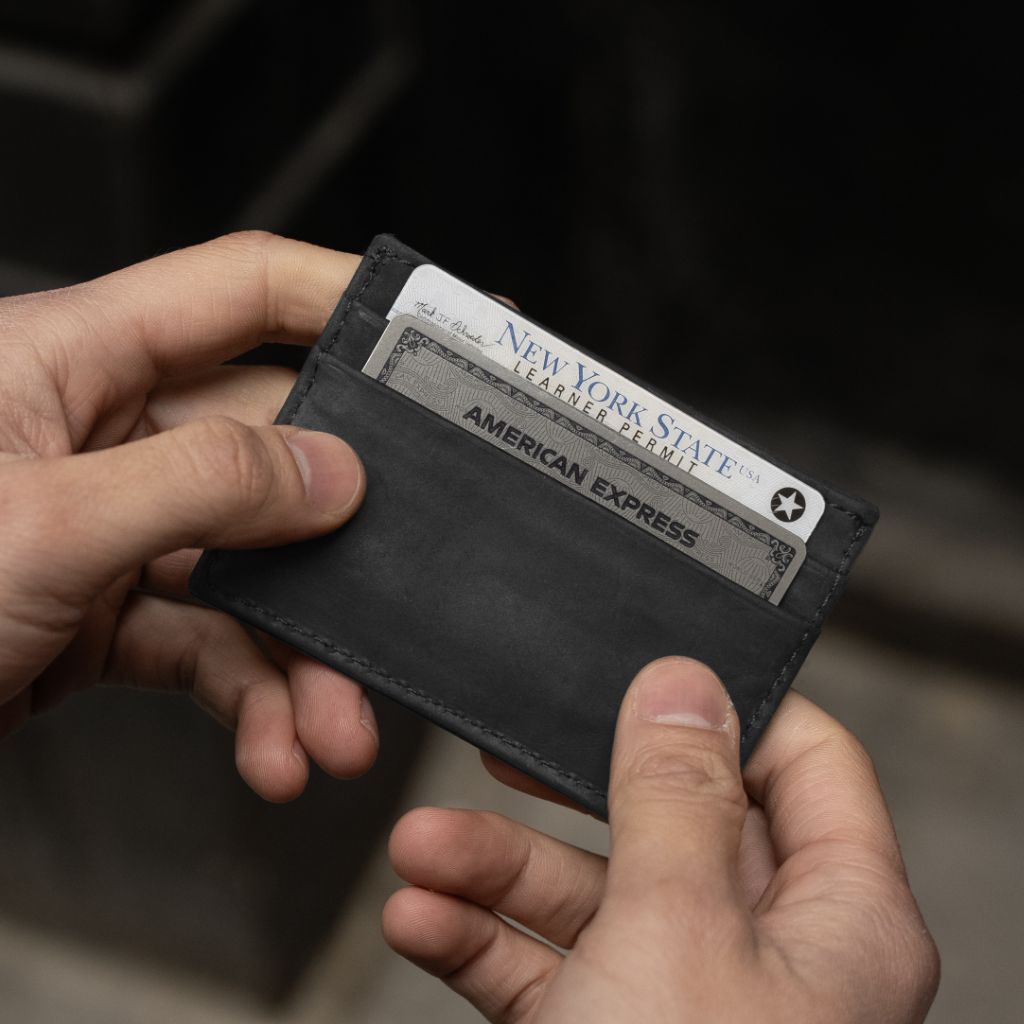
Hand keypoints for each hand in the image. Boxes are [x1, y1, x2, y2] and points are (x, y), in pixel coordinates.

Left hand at [0, 231, 378, 800]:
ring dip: (301, 660)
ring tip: (333, 731)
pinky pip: (207, 646)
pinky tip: (273, 750)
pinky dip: (249, 701)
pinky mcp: (106, 612)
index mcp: (74, 361)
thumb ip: (201, 484)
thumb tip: (332, 473)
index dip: (344, 298)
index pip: (240, 291)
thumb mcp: (43, 523)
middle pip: (271, 456)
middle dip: (338, 548)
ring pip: (250, 574)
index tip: (436, 330)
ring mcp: (111, 527)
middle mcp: (103, 434)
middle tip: (399, 598)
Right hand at [384, 657, 938, 1022]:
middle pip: (666, 826)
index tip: (636, 674)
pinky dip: (481, 942)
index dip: (726, 710)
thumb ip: (677, 797)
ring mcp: (682, 1007)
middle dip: (565, 794)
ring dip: (496, 871)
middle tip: (497, 748)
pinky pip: (546, 971)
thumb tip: (686, 681)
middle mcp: (766, 958)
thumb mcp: (676, 935)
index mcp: (837, 922)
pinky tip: (419, 919)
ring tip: (417, 852)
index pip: (804, 765)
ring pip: (591, 900)